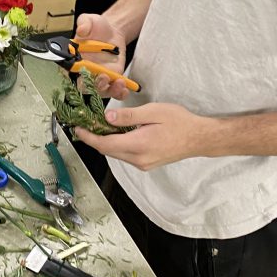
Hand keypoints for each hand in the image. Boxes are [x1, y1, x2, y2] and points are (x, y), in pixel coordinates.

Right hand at [74, 12, 129, 99]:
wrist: (110, 32)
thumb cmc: (96, 27)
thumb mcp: (89, 20)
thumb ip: (84, 23)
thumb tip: (81, 30)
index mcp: (73, 59)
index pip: (68, 72)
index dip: (74, 76)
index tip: (83, 73)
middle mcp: (84, 72)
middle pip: (85, 87)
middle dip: (94, 85)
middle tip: (103, 77)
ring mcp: (98, 77)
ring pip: (100, 92)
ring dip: (109, 91)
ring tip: (119, 82)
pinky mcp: (111, 79)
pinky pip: (114, 91)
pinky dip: (119, 93)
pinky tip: (125, 89)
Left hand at [75, 101, 210, 169]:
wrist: (199, 138)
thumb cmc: (179, 121)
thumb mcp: (153, 112)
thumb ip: (129, 116)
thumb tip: (106, 118)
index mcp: (138, 145)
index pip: (105, 144)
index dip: (88, 137)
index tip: (77, 128)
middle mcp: (138, 159)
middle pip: (108, 151)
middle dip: (94, 139)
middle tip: (86, 124)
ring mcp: (143, 164)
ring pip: (116, 154)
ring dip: (106, 142)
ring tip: (99, 126)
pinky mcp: (147, 164)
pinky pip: (125, 156)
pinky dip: (117, 145)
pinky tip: (117, 133)